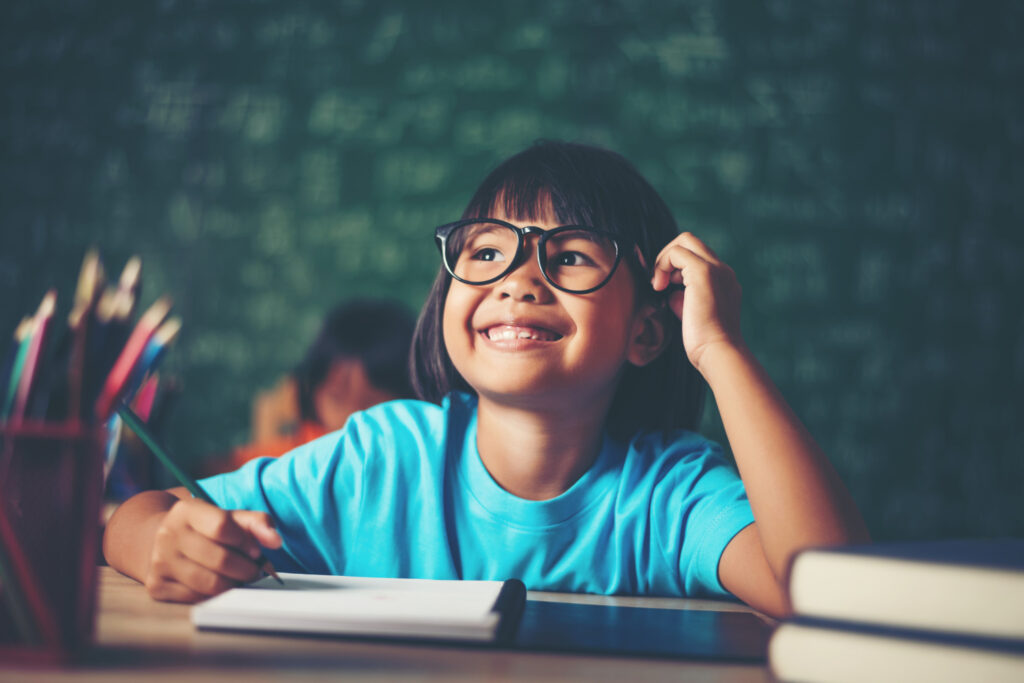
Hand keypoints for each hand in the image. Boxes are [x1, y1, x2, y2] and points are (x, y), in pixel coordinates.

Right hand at [144, 498, 281, 602]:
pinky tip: (219, 586)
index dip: (246, 542)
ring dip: (234, 584)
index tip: (257, 551)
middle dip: (247, 569)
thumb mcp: (231, 518)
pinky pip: (197, 599)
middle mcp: (168, 534)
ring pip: (211, 584)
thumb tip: (275, 540)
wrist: (166, 544)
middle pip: (220, 559)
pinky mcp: (156, 585)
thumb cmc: (207, 531)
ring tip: (239, 578)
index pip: (222, 526)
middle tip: (254, 570)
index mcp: (186, 511)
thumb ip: (257, 523)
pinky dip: (215, 596)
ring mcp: (159, 561)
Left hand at [651, 232, 743, 373]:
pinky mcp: (703, 272)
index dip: (675, 267)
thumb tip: (671, 292)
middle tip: (660, 282)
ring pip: (684, 241)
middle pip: (691, 241)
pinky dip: (662, 265)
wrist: (718, 352)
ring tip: (659, 286)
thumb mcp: (692, 314)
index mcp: (723, 280)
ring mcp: (716, 269)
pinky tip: (659, 287)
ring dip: (664, 260)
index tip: (666, 288)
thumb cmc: (705, 342)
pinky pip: (677, 252)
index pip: (696, 257)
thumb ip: (684, 298)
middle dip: (668, 256)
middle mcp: (723, 271)